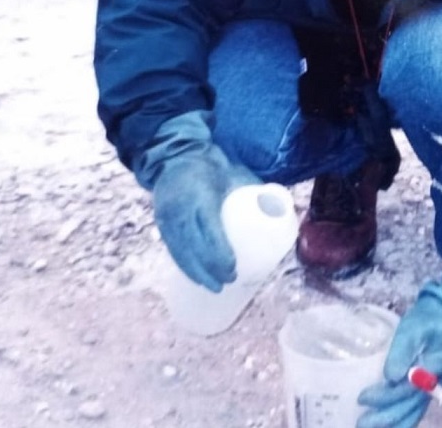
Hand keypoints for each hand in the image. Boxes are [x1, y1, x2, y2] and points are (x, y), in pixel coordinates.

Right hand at [137, 111, 260, 291]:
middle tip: (228, 282)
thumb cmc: (213, 165)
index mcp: (201, 194)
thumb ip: (256, 192)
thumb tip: (281, 212)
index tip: (232, 269)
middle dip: (210, 270)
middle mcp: (180, 208)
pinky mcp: (160, 222)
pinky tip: (194, 277)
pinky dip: (183, 265)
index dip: (219, 254)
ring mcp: (167, 216)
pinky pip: (172, 248)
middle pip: (193, 247)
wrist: (176, 154)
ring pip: (180, 251)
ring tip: (213, 287)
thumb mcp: (235, 174)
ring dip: (196, 273)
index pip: (209, 230)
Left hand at [357, 250, 441, 427]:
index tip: (363, 398)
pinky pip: (417, 406)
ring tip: (372, 427)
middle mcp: (437, 382)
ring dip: (394, 422)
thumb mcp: (413, 327)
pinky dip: (403, 417)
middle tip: (363, 423)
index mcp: (433, 367)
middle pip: (411, 407)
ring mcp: (436, 385)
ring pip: (415, 411)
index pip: (407, 389)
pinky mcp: (431, 384)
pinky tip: (390, 422)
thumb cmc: (430, 319)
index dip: (384, 396)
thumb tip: (391, 376)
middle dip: (386, 418)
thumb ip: (402, 351)